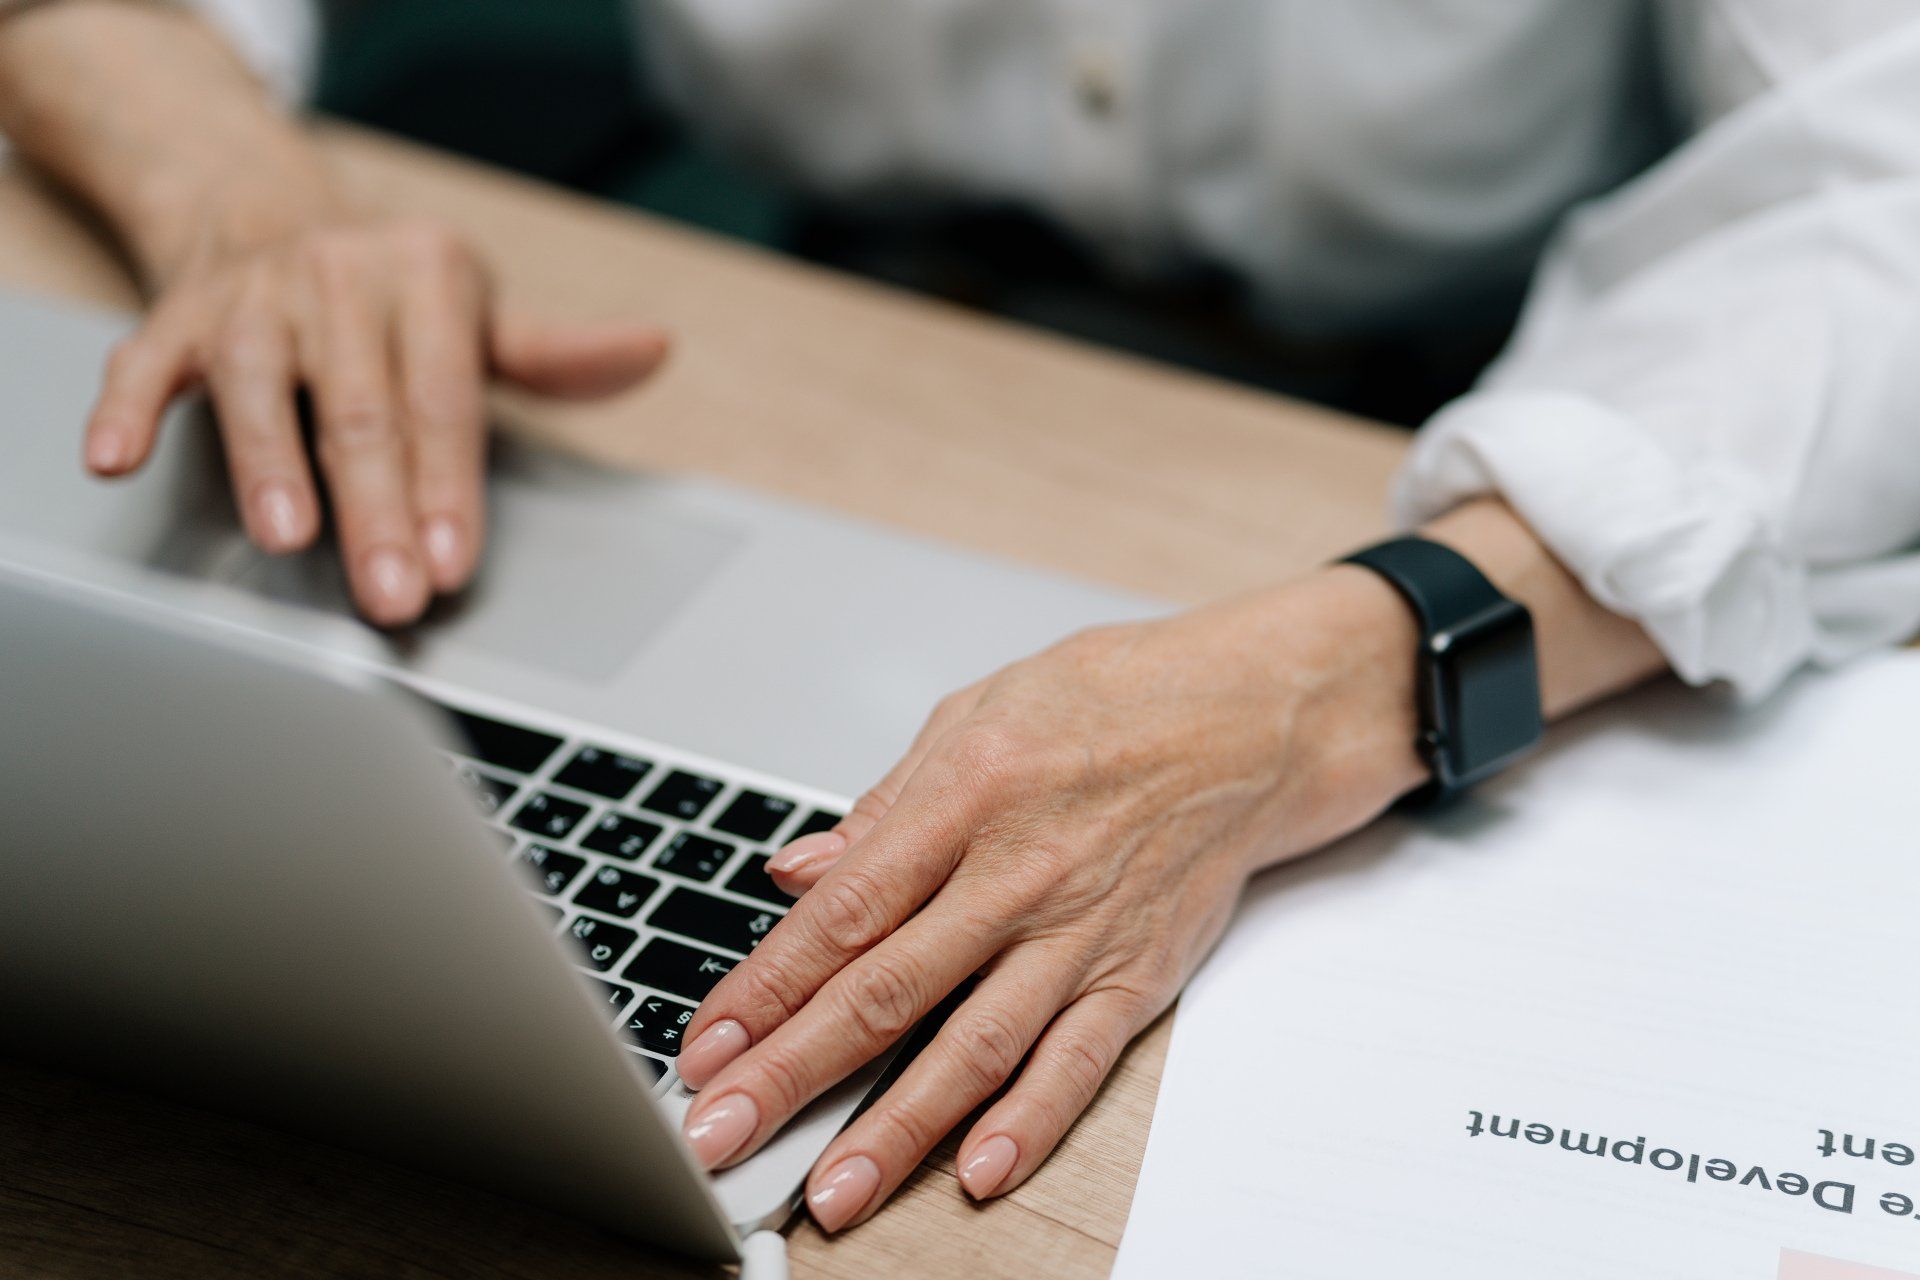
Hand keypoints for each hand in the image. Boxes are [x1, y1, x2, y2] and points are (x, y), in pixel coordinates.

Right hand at [81, 213, 668, 624]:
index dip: (448, 487)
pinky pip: (145, 361)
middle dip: (377, 508)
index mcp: (426, 278)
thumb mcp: (482, 314)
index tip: (454, 563)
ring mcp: (253, 298)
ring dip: (267, 461)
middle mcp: (337, 279)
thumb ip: (556, 354)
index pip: (444, 401)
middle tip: (390, 594)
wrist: (268, 212)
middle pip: (359, 412)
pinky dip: (127, 408)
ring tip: (285, 536)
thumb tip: (653, 350)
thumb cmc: (396, 296)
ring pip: (258, 383)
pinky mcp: (176, 316)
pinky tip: (114, 457)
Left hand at [671, 568, 1426, 1231]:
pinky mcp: (1139, 971)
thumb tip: (796, 872)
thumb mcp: (976, 715)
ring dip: (896, 1126)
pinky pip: (1078, 1059)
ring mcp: (1080, 930)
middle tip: (722, 1135)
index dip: (765, 986)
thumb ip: (883, 807)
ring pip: (975, 1045)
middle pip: (886, 991)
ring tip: (834, 1190)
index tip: (707, 1046)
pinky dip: (1030, 1119)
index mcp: (963, 795)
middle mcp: (1016, 871)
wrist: (1250, 719)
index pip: (843, 912)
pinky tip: (979, 1170)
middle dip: (792, 1073)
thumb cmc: (1110, 702)